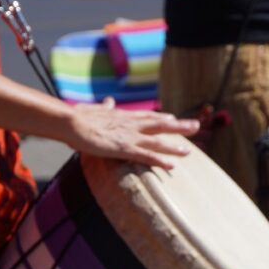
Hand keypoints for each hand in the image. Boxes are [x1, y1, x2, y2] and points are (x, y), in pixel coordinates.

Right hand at [61, 98, 198, 168]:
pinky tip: (172, 166)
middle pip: (160, 124)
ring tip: (189, 151)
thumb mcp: (93, 109)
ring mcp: (129, 137)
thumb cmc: (78, 116)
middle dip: (179, 126)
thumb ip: (104, 107)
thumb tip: (108, 101)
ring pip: (158, 142)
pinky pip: (147, 156)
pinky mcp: (124, 149)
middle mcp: (131, 124)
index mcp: (123, 116)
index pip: (147, 115)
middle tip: (196, 126)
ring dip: (174, 147)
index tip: (172, 117)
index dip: (161, 117)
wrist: (72, 122)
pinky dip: (160, 161)